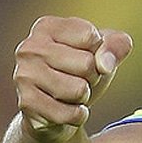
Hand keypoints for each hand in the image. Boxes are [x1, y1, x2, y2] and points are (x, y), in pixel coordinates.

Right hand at [13, 16, 133, 142]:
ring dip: (84, 96)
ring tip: (72, 93)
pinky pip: (70, 113)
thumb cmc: (81, 72)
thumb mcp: (105, 51)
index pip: (91, 37)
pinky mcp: (26, 103)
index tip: (85, 57)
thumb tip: (104, 64)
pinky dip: (78, 116)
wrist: (56, 110)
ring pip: (79, 89)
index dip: (99, 53)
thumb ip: (117, 44)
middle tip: (79, 79)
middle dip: (92, 76)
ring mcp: (24, 75)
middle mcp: (29, 48)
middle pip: (86, 64)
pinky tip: (67, 110)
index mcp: (46, 26)